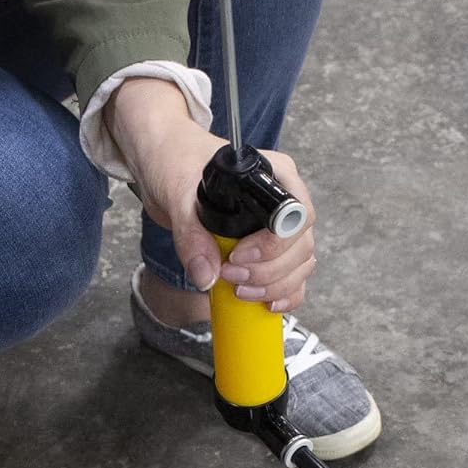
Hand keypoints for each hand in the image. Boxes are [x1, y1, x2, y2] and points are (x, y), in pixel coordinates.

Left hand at [108, 82, 317, 311]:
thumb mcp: (177, 194)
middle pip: (301, 246)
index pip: (297, 215)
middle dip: (270, 271)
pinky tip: (265, 304)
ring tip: (238, 291)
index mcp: (275, 175)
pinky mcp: (267, 249)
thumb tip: (206, 276)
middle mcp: (283, 200)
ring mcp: (278, 227)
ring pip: (300, 265)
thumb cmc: (178, 164)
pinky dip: (283, 294)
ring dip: (275, 286)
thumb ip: (191, 234)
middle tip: (231, 276)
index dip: (274, 244)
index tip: (239, 256)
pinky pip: (291, 277)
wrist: (166, 167)